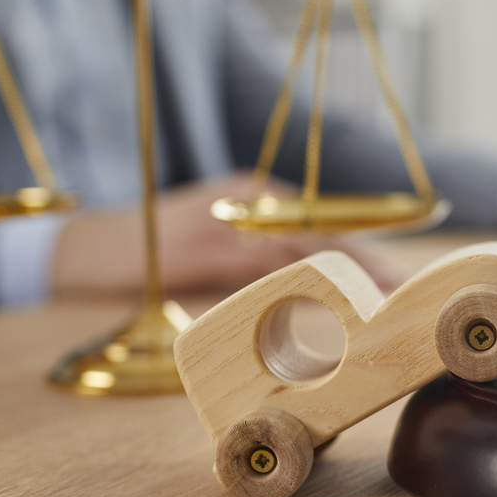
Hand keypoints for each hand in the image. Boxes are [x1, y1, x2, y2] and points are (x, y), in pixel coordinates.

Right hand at [52, 173, 406, 296]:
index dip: (365, 251)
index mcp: (257, 196)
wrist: (87, 248)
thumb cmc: (158, 252)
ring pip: (300, 246)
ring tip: (383, 301)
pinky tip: (325, 299)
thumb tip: (319, 291)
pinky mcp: (201, 246)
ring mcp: (226, 218)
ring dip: (346, 274)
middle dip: (368, 263)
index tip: (401, 278)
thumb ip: (263, 257)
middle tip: (408, 291)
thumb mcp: (220, 245)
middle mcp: (248, 198)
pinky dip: (297, 282)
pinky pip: (260, 264)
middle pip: (322, 231)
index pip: (323, 225)